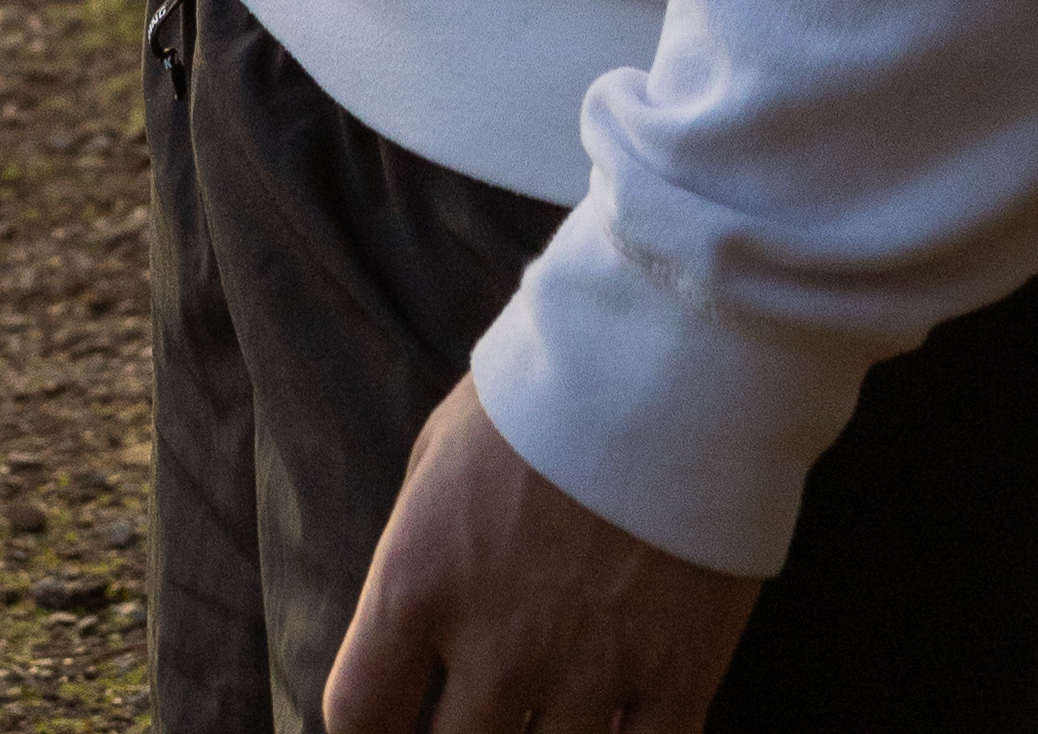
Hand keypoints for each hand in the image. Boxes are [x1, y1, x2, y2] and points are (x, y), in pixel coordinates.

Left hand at [321, 381, 759, 733]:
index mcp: (419, 580)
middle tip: (487, 711)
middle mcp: (495, 642)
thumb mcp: (442, 452)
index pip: (357, 715)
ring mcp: (589, 666)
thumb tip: (409, 640)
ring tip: (556, 712)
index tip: (398, 726)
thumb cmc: (550, 383)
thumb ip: (417, 554)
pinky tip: (621, 726)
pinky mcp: (677, 674)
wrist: (680, 342)